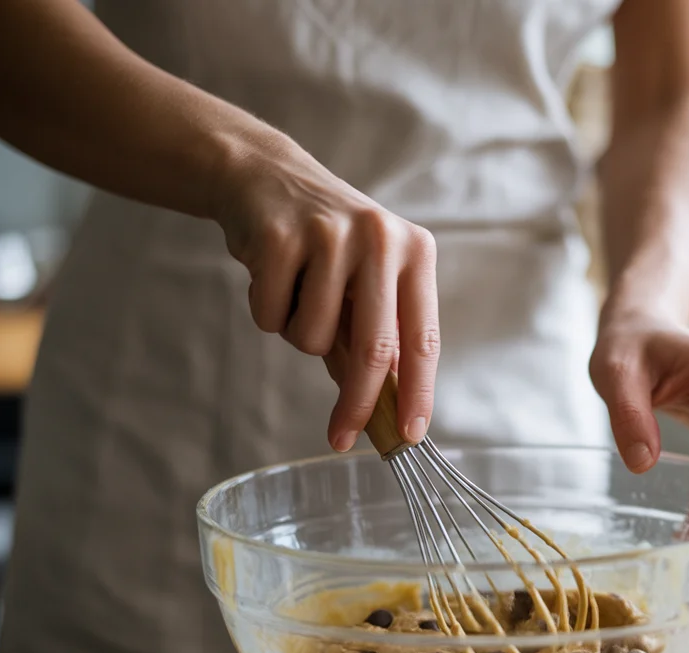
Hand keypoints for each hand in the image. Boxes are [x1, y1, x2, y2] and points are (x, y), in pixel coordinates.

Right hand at [211, 133, 439, 451]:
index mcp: (414, 252)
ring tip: (297, 293)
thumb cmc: (324, 247)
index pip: (424, 340)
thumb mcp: (364, 285)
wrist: (264, 177)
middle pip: (374, 350)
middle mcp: (380, 238)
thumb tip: (382, 415)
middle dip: (357, 405)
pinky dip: (267, 312)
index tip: (408, 436)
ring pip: (313, 338)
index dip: (417, 394)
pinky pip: (272, 317)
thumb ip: (374, 343)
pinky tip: (270, 275)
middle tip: (341, 438)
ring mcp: (330, 234)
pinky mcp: (280, 237)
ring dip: (298, 334)